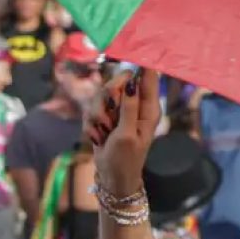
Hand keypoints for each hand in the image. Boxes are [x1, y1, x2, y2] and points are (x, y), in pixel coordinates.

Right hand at [89, 66, 160, 198]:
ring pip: (101, 95)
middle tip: (108, 117)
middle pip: (118, 81)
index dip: (139, 66)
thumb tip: (131, 80)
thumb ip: (129, 106)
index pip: (148, 76)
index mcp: (148, 108)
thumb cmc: (125, 160)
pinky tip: (97, 137)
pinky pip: (91, 109)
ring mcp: (118, 110)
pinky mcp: (104, 117)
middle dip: (107, 99)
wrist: (111, 178)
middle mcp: (134, 105)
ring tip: (103, 133)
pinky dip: (91, 125)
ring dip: (97, 115)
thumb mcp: (127, 134)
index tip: (127, 61)